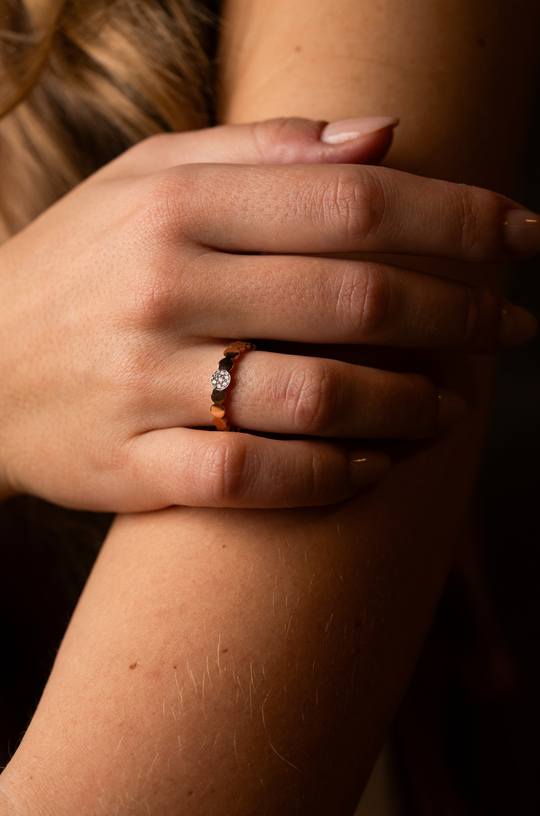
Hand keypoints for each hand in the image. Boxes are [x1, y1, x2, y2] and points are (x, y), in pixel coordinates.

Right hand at [0, 118, 536, 510]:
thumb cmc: (78, 266)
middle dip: (460, 312)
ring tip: (449, 405)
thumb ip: (263, 151)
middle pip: (355, 296)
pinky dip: (330, 476)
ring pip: (316, 396)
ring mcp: (147, 384)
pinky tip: (370, 466)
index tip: (523, 236)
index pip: (353, 201)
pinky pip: (256, 480)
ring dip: (407, 403)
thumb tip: (386, 135)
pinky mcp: (135, 466)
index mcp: (176, 205)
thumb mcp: (146, 179)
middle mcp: (165, 287)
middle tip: (510, 327)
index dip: (458, 218)